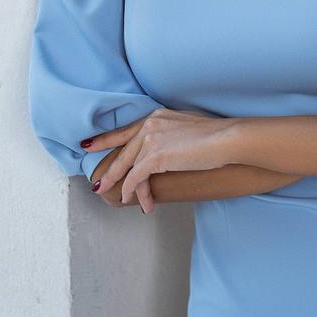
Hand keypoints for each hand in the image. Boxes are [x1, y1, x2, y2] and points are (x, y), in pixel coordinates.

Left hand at [82, 107, 233, 212]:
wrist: (227, 139)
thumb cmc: (216, 136)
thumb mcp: (187, 128)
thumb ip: (171, 135)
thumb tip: (169, 150)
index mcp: (156, 115)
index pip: (126, 129)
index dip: (106, 139)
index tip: (89, 145)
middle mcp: (150, 124)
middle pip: (123, 151)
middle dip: (110, 171)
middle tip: (99, 185)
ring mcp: (151, 139)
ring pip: (128, 167)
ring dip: (124, 186)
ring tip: (121, 199)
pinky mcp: (155, 156)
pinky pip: (136, 177)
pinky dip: (133, 190)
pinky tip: (135, 200)